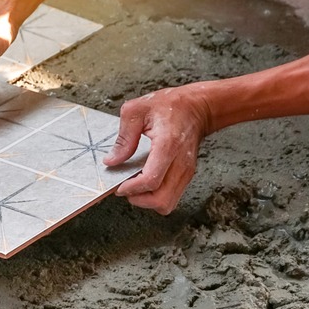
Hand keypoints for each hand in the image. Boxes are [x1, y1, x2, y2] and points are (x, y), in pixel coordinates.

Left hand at [103, 85, 211, 214]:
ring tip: (135, 185)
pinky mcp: (186, 175)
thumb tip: (112, 160)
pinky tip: (146, 181)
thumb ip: (123, 138)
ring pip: (167, 203)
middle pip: (162, 200)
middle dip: (139, 200)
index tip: (119, 186)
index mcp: (167, 145)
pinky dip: (156, 196)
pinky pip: (171, 196)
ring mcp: (186, 171)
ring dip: (148, 200)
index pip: (151, 180)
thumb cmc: (170, 106)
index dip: (132, 188)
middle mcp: (180, 163)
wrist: (197, 107)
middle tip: (126, 188)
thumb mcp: (136, 111)